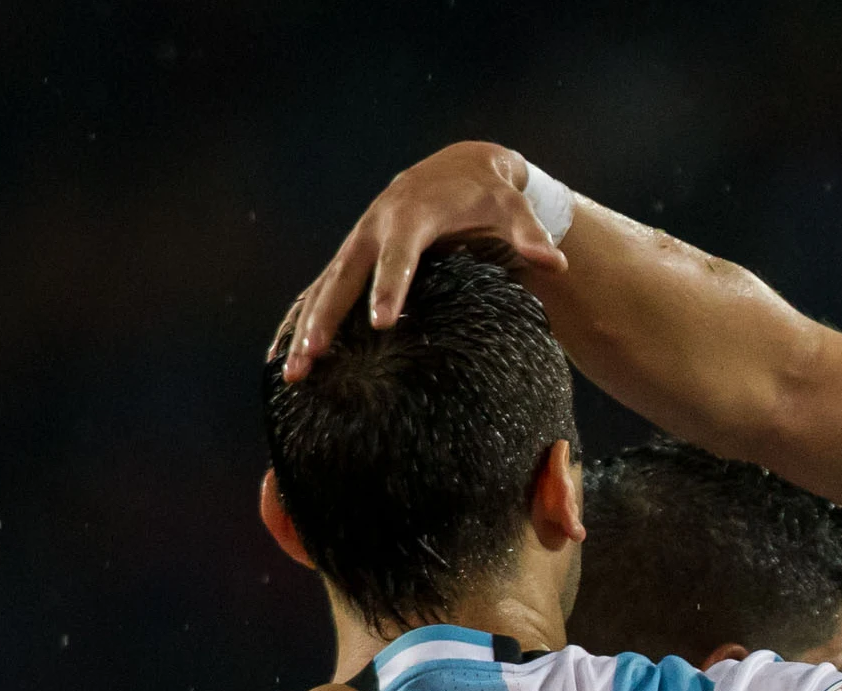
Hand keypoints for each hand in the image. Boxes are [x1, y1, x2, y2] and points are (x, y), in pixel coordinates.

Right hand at [274, 142, 564, 381]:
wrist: (458, 167)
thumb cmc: (489, 193)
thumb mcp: (513, 207)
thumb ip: (530, 234)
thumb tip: (556, 262)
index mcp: (411, 217)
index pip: (399, 256)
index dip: (390, 287)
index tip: (383, 323)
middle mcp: (374, 230)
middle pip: (344, 276)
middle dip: (327, 316)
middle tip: (312, 355)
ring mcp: (358, 244)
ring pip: (324, 287)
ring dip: (304, 327)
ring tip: (290, 372)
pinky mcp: (353, 257)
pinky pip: (321, 290)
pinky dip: (301, 319)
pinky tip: (284, 355)